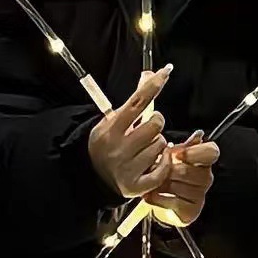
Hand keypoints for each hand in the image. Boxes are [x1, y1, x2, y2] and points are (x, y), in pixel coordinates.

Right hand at [88, 67, 172, 198]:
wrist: (92, 176)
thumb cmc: (107, 144)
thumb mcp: (112, 121)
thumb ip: (133, 102)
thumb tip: (149, 75)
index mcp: (111, 129)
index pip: (136, 102)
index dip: (152, 86)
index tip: (165, 72)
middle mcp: (118, 148)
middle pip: (155, 125)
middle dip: (156, 123)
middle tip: (148, 128)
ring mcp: (127, 168)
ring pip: (161, 145)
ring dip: (159, 144)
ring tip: (146, 148)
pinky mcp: (137, 185)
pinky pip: (163, 169)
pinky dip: (163, 164)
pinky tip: (155, 161)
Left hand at [147, 138, 218, 227]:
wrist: (160, 200)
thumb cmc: (167, 174)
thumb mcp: (172, 157)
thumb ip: (183, 146)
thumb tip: (198, 135)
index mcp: (204, 160)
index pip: (211, 152)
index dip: (192, 152)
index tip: (176, 154)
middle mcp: (206, 178)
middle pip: (188, 171)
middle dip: (167, 171)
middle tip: (155, 170)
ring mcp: (200, 196)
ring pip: (179, 187)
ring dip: (160, 184)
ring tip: (152, 182)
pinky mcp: (191, 211)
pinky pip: (173, 202)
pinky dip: (158, 198)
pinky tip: (152, 194)